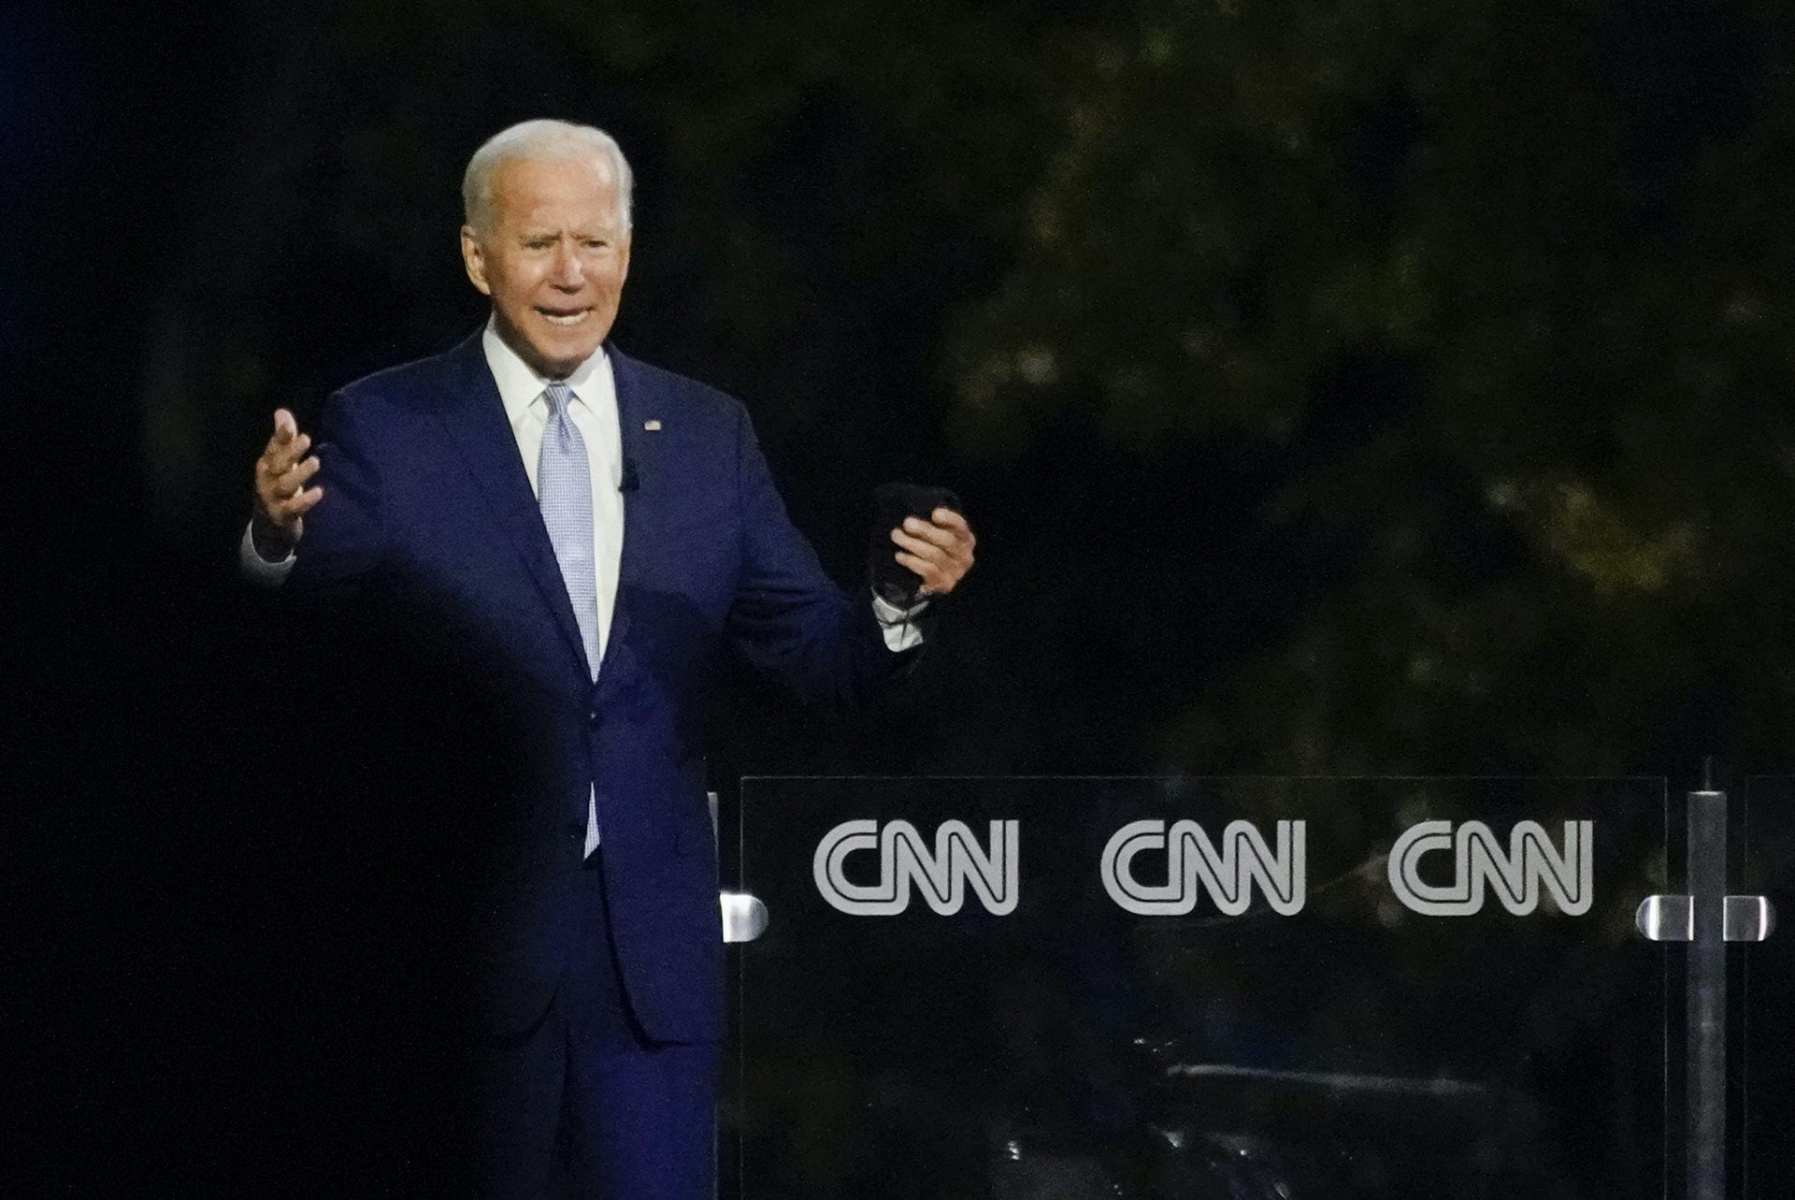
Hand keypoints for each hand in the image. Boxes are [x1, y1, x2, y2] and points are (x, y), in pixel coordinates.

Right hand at [252, 408, 323, 555]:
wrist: (269, 524)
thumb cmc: (279, 486)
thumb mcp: (281, 463)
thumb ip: (284, 439)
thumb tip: (281, 411)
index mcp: (267, 464)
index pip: (273, 447)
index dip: (279, 435)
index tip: (289, 424)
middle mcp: (267, 479)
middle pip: (277, 464)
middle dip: (290, 451)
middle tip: (306, 438)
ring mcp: (273, 498)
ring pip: (284, 485)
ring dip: (300, 473)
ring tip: (315, 462)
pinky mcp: (282, 515)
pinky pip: (292, 508)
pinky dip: (304, 501)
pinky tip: (319, 492)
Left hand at [889, 507, 975, 597]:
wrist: (925, 581)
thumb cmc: (929, 549)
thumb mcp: (934, 535)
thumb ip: (931, 525)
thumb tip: (914, 512)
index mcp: (966, 539)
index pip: (961, 526)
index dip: (949, 519)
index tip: (934, 513)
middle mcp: (965, 557)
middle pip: (947, 540)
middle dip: (925, 530)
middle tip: (906, 523)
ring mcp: (956, 573)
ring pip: (935, 555)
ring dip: (912, 544)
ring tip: (896, 536)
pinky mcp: (944, 585)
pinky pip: (928, 570)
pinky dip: (911, 561)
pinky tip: (899, 555)